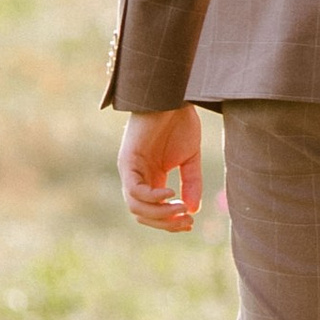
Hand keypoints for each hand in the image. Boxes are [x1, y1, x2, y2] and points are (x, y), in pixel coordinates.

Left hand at [119, 104, 204, 233]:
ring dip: (160, 214)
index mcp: (151, 178)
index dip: (169, 223)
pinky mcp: (127, 160)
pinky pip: (134, 189)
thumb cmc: (180, 122)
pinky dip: (152, 197)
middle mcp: (138, 177)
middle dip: (166, 223)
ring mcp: (130, 170)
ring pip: (136, 207)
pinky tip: (171, 193)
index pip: (153, 212)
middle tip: (187, 222)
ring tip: (181, 208)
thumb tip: (192, 211)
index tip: (190, 224)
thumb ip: (191, 183)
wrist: (172, 96)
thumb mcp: (190, 158)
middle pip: (142, 215)